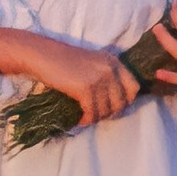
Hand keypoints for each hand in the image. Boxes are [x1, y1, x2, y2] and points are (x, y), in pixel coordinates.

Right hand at [8, 32, 139, 125]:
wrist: (43, 55)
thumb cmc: (64, 60)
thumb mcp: (93, 63)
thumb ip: (106, 76)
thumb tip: (115, 102)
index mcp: (114, 61)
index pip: (133, 87)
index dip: (126, 101)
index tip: (113, 107)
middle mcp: (110, 69)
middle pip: (121, 102)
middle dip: (110, 113)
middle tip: (97, 115)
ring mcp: (99, 79)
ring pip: (106, 110)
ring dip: (97, 118)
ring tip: (86, 117)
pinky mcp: (86, 89)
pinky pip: (92, 113)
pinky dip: (86, 120)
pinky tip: (79, 120)